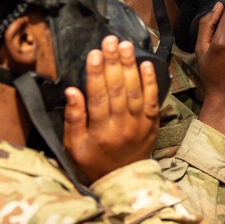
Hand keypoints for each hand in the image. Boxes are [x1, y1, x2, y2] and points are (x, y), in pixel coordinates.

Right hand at [62, 35, 160, 183]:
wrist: (122, 183)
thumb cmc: (92, 163)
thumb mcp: (73, 147)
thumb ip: (73, 119)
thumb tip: (71, 91)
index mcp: (100, 132)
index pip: (98, 97)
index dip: (96, 74)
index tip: (94, 53)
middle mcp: (121, 127)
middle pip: (118, 89)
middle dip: (114, 62)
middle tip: (111, 40)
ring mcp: (139, 125)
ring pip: (135, 91)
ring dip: (131, 66)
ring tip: (126, 46)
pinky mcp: (151, 124)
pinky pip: (153, 100)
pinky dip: (151, 82)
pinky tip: (147, 65)